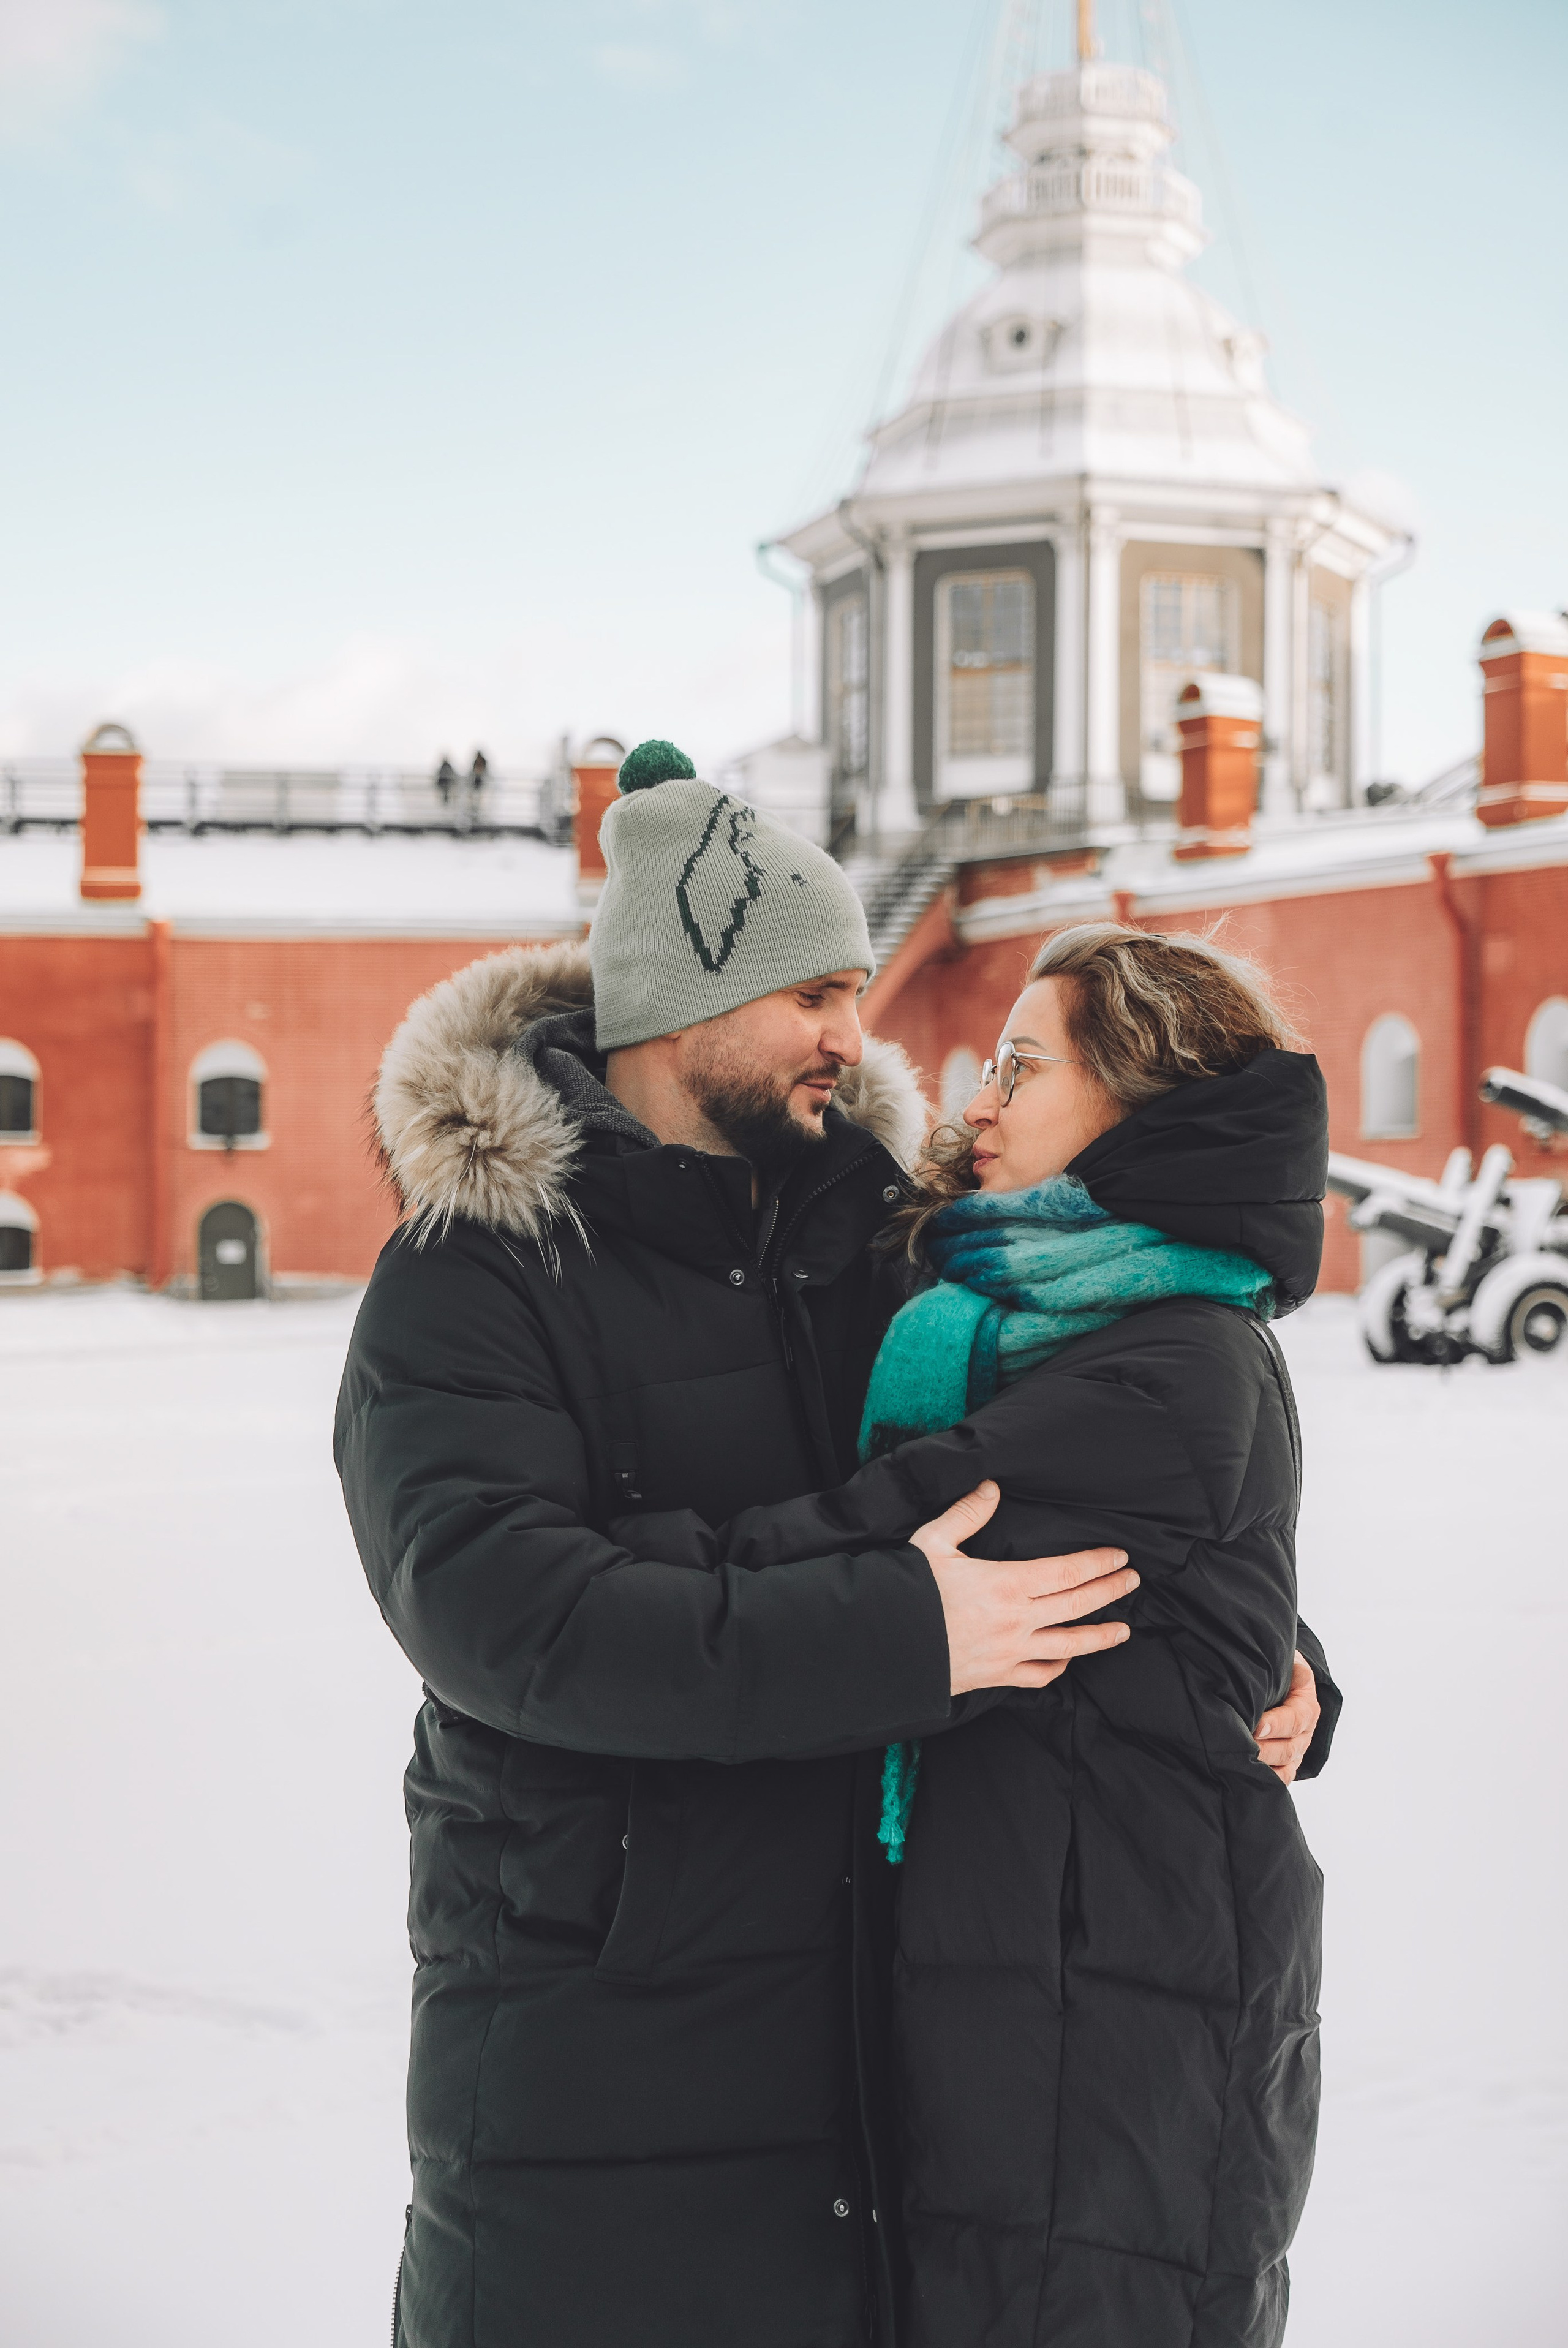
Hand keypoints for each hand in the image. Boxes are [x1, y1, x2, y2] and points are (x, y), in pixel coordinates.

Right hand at [909, 1481, 1137, 1695]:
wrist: (882, 1646)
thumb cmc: (906, 1593)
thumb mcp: (932, 1543)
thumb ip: (966, 1514)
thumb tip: (992, 1487)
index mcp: (1006, 1584)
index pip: (1067, 1572)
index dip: (1098, 1564)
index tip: (1119, 1557)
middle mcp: (1016, 1621)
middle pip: (1077, 1605)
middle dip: (1110, 1591)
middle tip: (1133, 1581)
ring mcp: (1010, 1653)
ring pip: (1068, 1645)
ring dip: (1100, 1636)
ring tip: (1123, 1630)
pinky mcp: (997, 1677)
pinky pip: (1039, 1675)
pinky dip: (1059, 1667)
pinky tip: (1067, 1659)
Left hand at [1254, 1652, 1319, 1783]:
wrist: (1282, 1682)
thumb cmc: (1277, 1670)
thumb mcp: (1282, 1662)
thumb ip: (1273, 1666)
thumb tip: (1248, 1666)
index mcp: (1306, 1704)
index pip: (1295, 1719)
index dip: (1277, 1725)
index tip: (1256, 1727)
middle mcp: (1306, 1731)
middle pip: (1289, 1748)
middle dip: (1264, 1749)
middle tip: (1241, 1747)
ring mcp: (1297, 1750)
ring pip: (1285, 1767)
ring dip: (1263, 1767)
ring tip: (1240, 1763)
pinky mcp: (1287, 1763)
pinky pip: (1282, 1778)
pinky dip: (1267, 1781)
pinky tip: (1247, 1777)